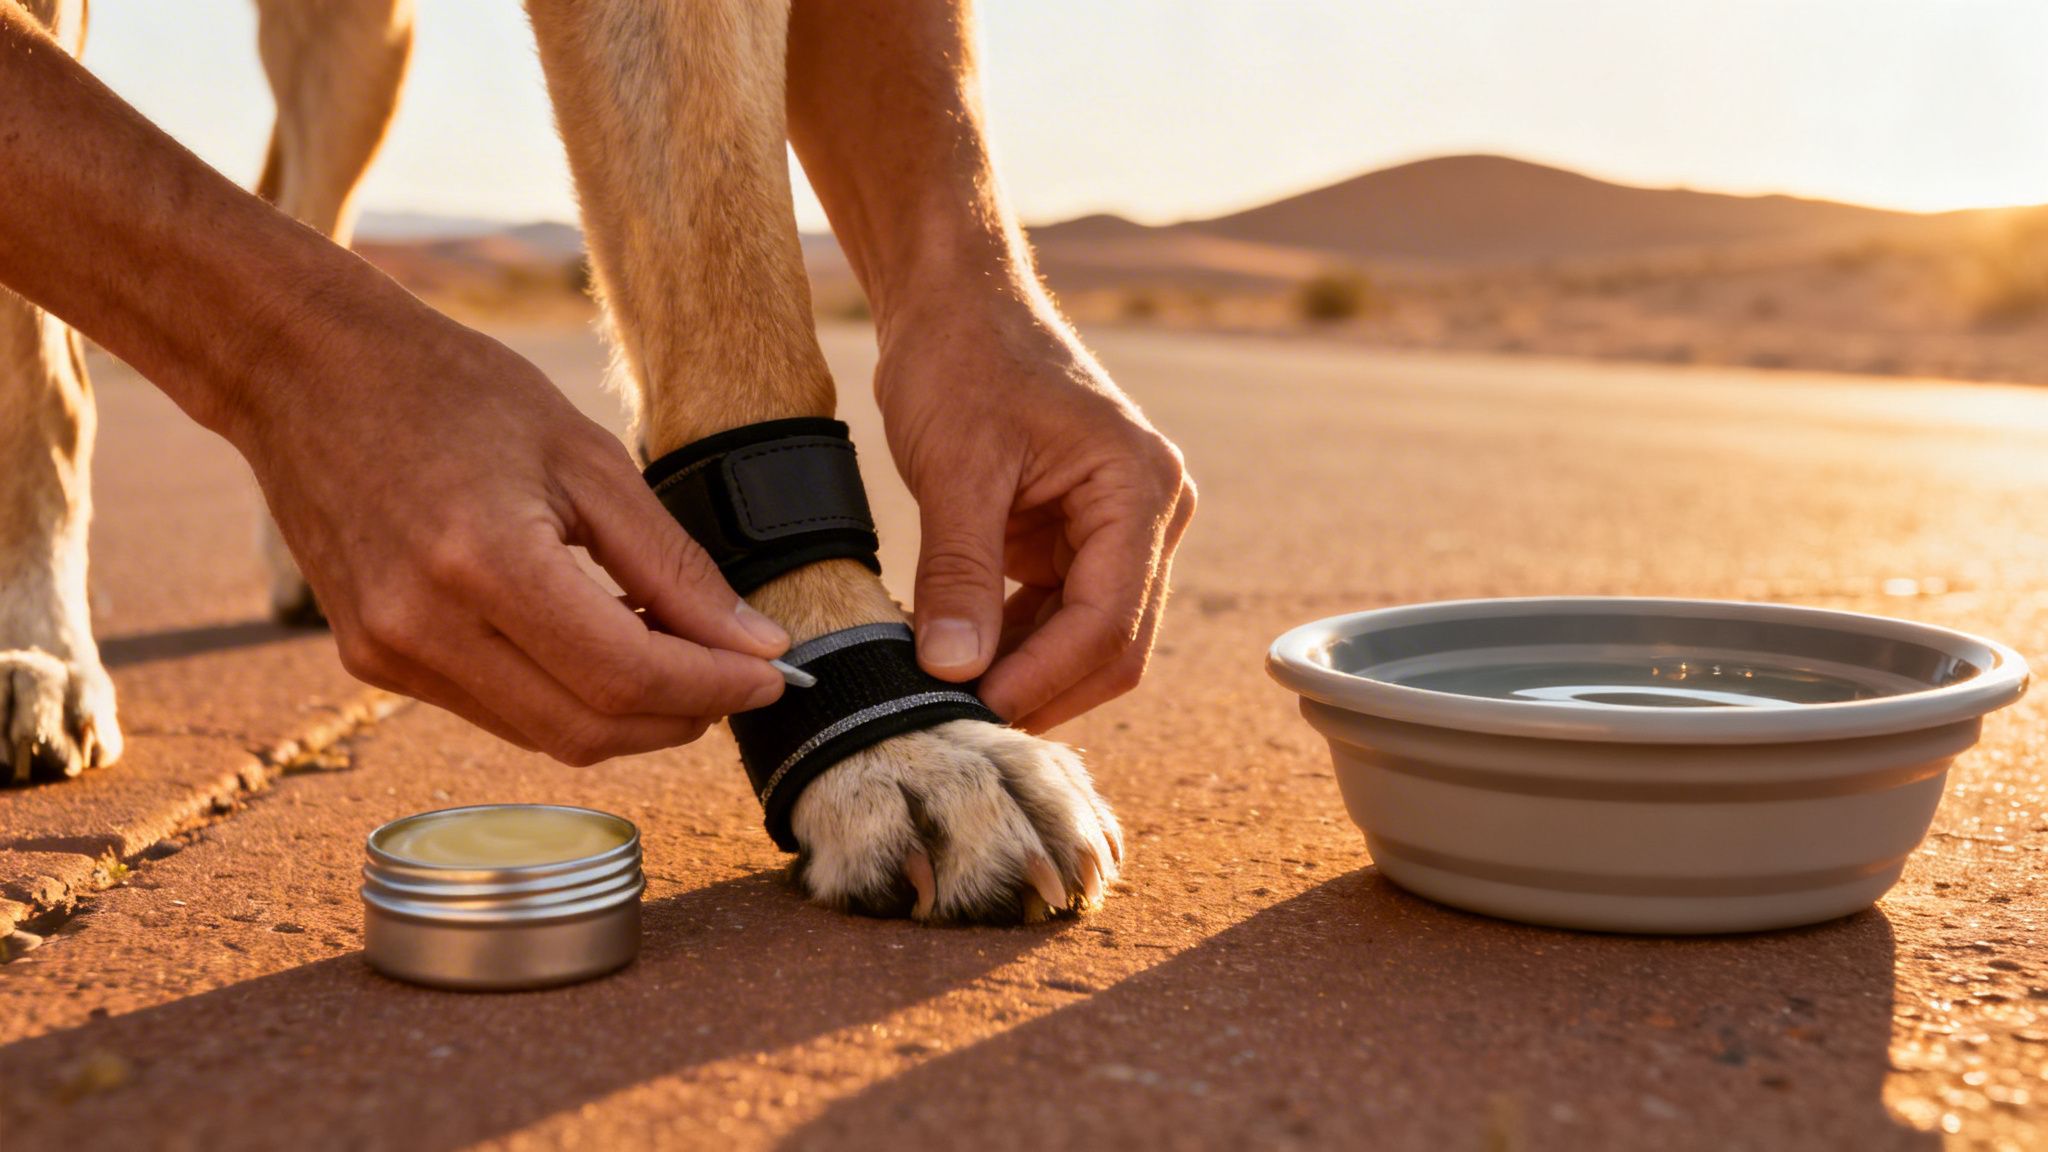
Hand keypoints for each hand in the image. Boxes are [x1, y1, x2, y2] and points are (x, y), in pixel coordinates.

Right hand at [232, 301, 789, 762]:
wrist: (303, 370)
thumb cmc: (450, 388)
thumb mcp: (587, 457)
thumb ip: (674, 565)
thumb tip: (756, 646)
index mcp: (483, 562)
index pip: (625, 676)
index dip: (713, 690)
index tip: (775, 677)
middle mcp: (423, 627)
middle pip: (589, 729)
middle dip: (681, 716)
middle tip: (738, 677)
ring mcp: (386, 654)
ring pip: (545, 734)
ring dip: (628, 715)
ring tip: (678, 655)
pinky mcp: (370, 660)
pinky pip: (497, 711)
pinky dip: (566, 696)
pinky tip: (603, 645)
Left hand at [876, 299, 1194, 730]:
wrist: (955, 303)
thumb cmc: (964, 358)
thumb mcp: (955, 467)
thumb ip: (959, 573)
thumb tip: (951, 670)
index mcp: (1140, 488)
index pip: (1109, 620)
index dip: (1045, 677)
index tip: (976, 709)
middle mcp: (1150, 514)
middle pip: (1113, 643)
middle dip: (1042, 688)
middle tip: (962, 724)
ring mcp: (1120, 530)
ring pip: (1086, 639)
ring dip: (1024, 673)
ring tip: (950, 696)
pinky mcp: (1080, 539)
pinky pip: (1057, 615)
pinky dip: (1013, 644)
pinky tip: (959, 660)